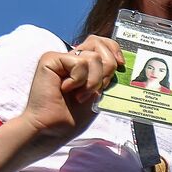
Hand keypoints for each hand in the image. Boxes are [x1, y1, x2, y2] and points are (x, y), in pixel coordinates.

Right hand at [19, 35, 123, 151]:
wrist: (52, 129)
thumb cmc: (71, 117)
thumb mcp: (98, 94)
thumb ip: (105, 75)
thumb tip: (119, 60)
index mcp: (83, 65)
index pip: (102, 43)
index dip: (114, 49)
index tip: (121, 64)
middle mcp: (71, 58)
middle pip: (100, 45)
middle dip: (107, 69)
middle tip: (95, 90)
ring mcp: (61, 58)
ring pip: (94, 57)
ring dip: (92, 82)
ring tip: (79, 96)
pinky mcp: (50, 59)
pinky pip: (80, 63)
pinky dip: (79, 80)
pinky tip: (65, 89)